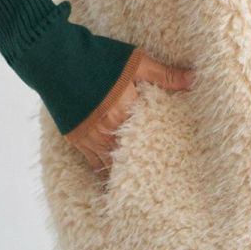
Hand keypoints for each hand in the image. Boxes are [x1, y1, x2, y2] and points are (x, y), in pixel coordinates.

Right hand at [64, 48, 196, 178]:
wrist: (56, 60)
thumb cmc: (99, 58)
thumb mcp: (136, 62)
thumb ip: (164, 75)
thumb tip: (194, 79)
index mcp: (128, 112)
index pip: (150, 138)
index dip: (161, 150)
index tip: (173, 164)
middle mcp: (110, 130)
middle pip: (130, 156)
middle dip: (142, 167)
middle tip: (158, 185)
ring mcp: (92, 136)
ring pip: (110, 164)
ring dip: (122, 174)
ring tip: (135, 191)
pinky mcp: (76, 138)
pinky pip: (92, 163)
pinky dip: (101, 172)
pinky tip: (108, 180)